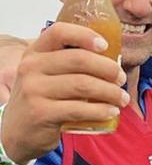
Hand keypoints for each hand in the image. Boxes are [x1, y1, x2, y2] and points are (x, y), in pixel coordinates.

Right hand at [1, 23, 127, 164]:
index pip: (59, 32)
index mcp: (35, 53)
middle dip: (108, 69)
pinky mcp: (41, 113)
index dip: (85, 35)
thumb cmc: (42, 100)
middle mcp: (31, 68)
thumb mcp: (47, 76)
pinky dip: (101, 110)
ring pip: (83, 85)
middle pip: (79, 60)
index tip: (106, 46)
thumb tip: (113, 61)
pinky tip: (111, 112)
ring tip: (122, 99)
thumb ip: (70, 64)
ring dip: (110, 92)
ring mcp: (34, 90)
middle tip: (121, 79)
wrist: (17, 132)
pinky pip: (79, 109)